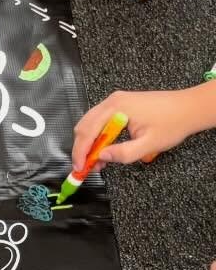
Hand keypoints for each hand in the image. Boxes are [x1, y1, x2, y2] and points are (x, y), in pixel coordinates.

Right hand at [71, 89, 210, 170]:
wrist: (189, 108)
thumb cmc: (174, 123)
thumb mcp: (149, 144)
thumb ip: (124, 153)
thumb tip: (101, 157)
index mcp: (116, 107)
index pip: (88, 132)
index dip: (81, 152)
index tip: (79, 168)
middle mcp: (112, 101)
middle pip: (84, 126)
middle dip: (82, 148)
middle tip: (87, 167)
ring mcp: (115, 101)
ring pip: (89, 124)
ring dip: (89, 143)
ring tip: (98, 160)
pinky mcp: (120, 104)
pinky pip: (99, 120)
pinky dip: (98, 136)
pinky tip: (105, 148)